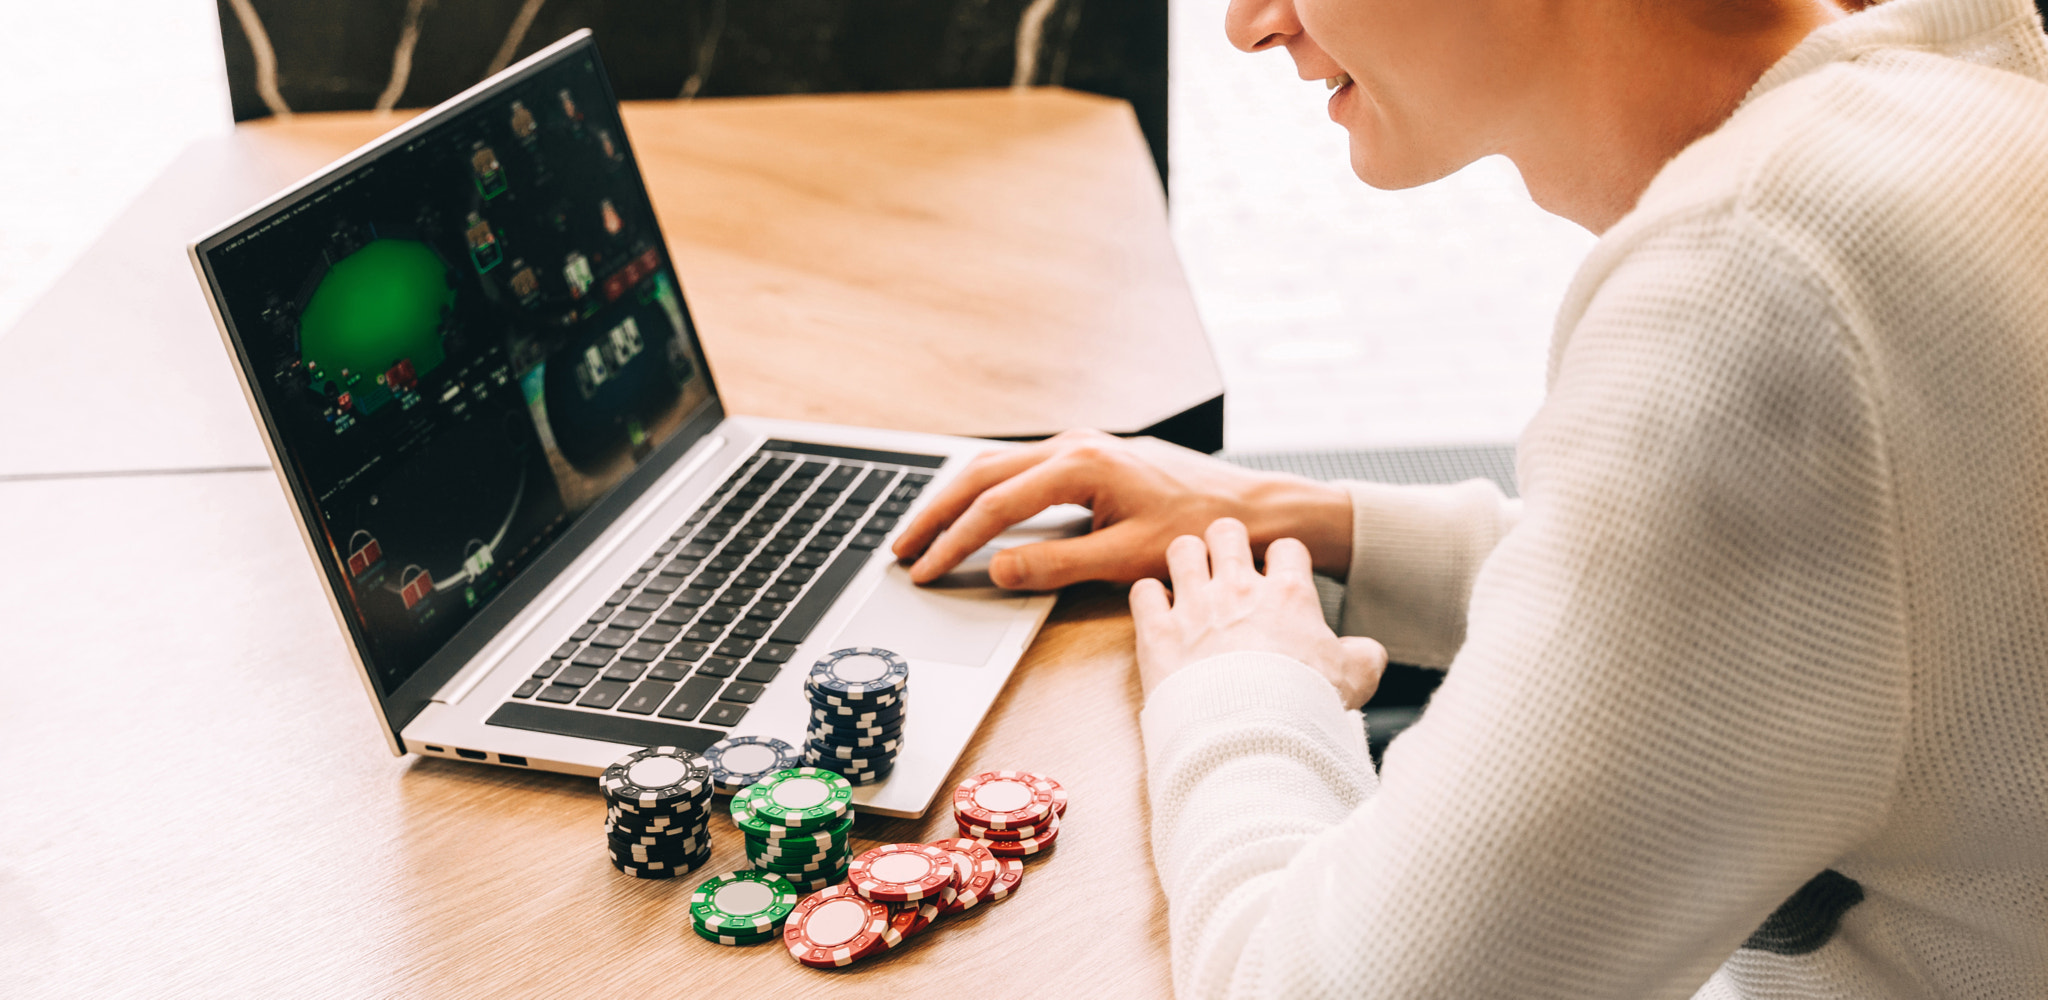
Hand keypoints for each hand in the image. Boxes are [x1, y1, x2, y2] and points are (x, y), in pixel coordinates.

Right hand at [892, 429, 1353, 589]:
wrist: (1249, 508)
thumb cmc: (1198, 530)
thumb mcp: (1126, 558)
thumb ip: (1056, 564)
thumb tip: (995, 569)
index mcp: (1082, 464)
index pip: (996, 504)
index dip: (953, 540)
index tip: (924, 570)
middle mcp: (1075, 445)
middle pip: (981, 474)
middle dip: (935, 513)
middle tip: (900, 551)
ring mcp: (1080, 446)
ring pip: (995, 466)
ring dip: (955, 499)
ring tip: (921, 534)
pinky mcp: (1086, 456)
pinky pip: (1018, 469)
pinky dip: (983, 491)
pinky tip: (969, 513)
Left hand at [1131, 518, 1386, 710]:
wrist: (1254, 738)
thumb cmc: (1305, 709)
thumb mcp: (1356, 679)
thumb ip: (1363, 656)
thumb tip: (1366, 652)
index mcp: (1288, 594)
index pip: (1286, 547)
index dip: (1281, 562)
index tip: (1277, 581)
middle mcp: (1239, 589)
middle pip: (1227, 531)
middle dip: (1225, 545)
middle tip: (1224, 570)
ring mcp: (1195, 607)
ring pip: (1181, 549)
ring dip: (1184, 563)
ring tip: (1187, 583)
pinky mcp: (1158, 632)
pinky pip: (1143, 591)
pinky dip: (1148, 600)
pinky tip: (1157, 615)